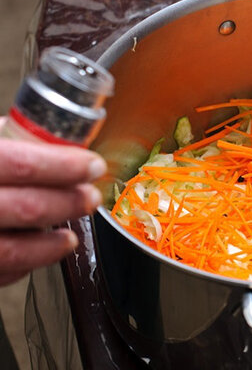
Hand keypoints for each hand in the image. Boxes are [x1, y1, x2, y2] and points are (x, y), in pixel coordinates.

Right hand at [0, 135, 105, 286]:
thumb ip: (0, 138)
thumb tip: (44, 137)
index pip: (22, 163)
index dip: (65, 165)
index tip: (90, 165)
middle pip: (26, 208)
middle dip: (69, 203)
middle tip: (89, 197)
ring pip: (10, 251)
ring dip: (50, 246)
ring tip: (70, 236)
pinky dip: (19, 266)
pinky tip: (33, 256)